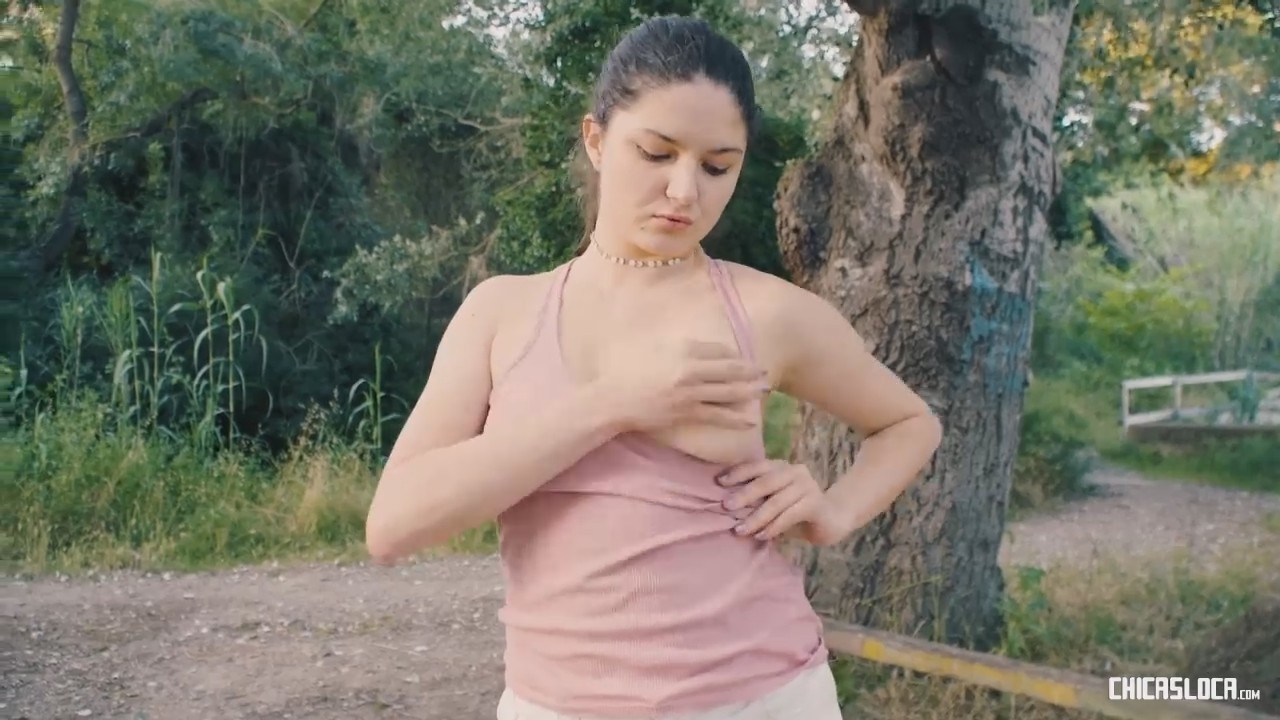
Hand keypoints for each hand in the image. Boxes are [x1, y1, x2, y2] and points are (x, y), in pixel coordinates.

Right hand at [600, 340, 768, 433]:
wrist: (612, 399)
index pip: (718, 350)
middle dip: (750, 371)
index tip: (743, 358)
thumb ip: (676, 345)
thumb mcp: (652, 347)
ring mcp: (690, 392)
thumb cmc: (627, 371)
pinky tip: (750, 420)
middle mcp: (690, 368)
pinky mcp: (686, 412)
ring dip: (749, 391)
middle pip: (729, 368)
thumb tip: (695, 346)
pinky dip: (736, 419)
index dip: (734, 355)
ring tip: (764, 390)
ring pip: (728, 391)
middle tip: (765, 372)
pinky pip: (717, 416)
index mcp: (682, 349)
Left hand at [717, 459, 849, 546]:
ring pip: (776, 502)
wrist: (832, 521)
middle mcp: (795, 471)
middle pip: (765, 482)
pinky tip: (761, 536)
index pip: (758, 466)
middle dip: (744, 495)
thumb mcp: (774, 501)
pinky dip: (773, 527)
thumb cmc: (796, 511)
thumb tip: (727, 505)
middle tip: (726, 507)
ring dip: (756, 517)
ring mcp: (808, 486)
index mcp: (782, 467)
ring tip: (740, 530)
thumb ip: (758, 499)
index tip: (719, 483)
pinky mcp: (815, 503)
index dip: (738, 473)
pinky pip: (789, 515)